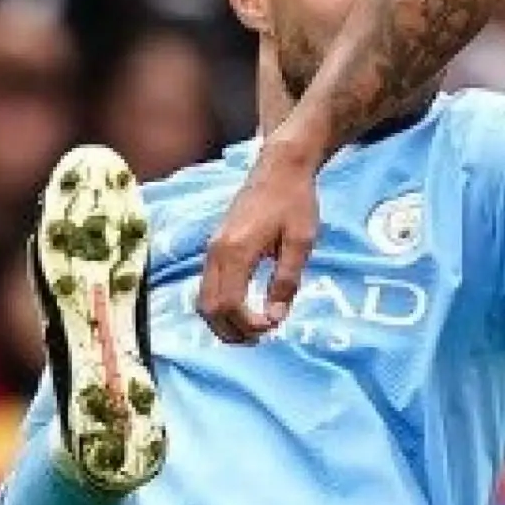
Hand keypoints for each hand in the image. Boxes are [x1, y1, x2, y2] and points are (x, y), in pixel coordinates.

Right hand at [198, 130, 321, 342]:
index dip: (247, 324)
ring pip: (203, 299)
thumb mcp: (301, 242)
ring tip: (252, 329)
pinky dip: (220, 305)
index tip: (272, 326)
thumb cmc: (295, 201)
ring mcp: (212, 248)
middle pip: (209, 307)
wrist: (280, 167)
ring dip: (223, 321)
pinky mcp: (215, 246)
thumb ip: (286, 281)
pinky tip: (243, 309)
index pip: (229, 304)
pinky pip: (208, 285)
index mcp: (236, 250)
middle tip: (260, 338)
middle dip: (231, 330)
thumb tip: (275, 318)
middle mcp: (216, 251)